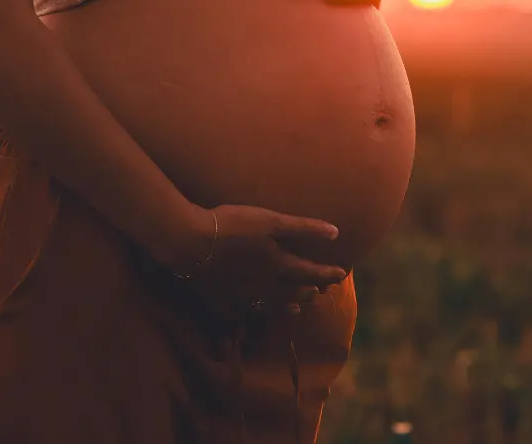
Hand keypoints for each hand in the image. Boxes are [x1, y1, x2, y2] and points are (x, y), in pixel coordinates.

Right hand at [168, 203, 346, 314]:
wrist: (190, 243)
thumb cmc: (233, 225)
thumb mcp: (272, 220)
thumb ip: (304, 228)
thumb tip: (335, 233)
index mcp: (280, 265)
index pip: (312, 273)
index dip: (328, 273)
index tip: (342, 274)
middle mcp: (266, 285)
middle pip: (294, 292)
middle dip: (310, 291)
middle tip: (322, 291)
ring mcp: (245, 296)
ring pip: (273, 304)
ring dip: (289, 303)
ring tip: (298, 306)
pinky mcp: (224, 300)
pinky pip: (248, 311)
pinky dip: (260, 311)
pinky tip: (260, 310)